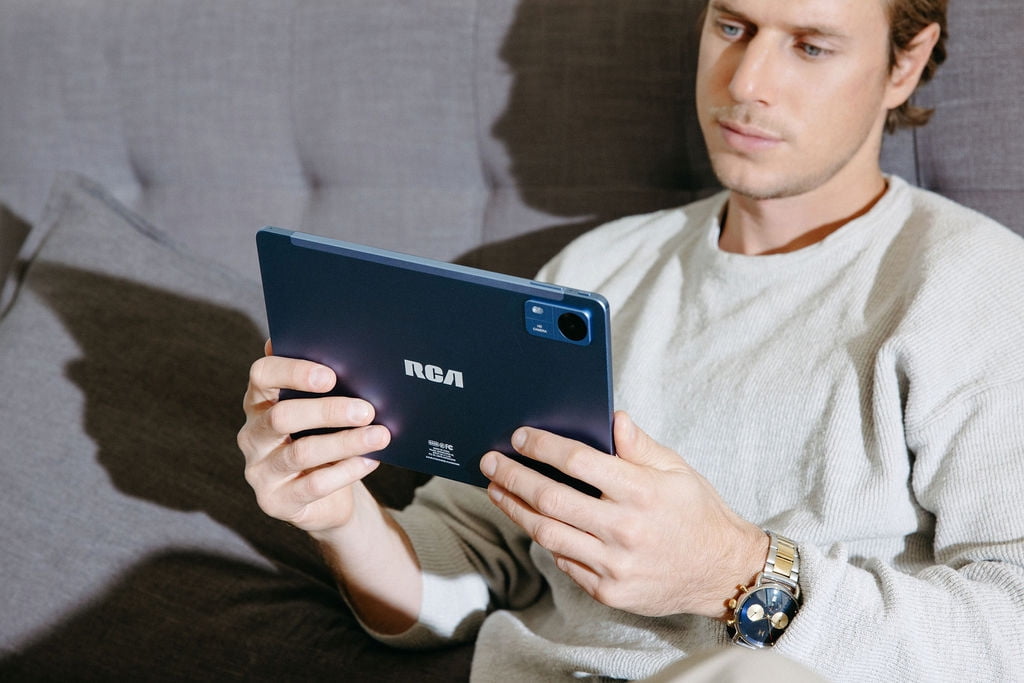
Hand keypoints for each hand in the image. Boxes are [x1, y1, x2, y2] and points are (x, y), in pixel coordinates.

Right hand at [238, 340, 391, 535]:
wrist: (327, 500)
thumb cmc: (325, 442)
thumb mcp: (322, 415)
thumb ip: (327, 389)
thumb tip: (358, 359)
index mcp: (260, 401)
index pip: (262, 375)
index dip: (292, 371)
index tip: (330, 375)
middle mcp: (252, 435)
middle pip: (281, 416)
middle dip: (328, 411)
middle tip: (366, 409)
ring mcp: (260, 471)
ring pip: (301, 453)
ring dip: (345, 442)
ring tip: (379, 435)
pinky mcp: (275, 502)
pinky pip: (313, 485)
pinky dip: (346, 471)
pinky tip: (371, 461)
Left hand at [479, 411, 767, 618]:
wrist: (722, 572)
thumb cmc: (697, 513)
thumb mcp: (676, 469)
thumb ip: (639, 445)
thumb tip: (613, 417)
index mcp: (641, 492)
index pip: (578, 462)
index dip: (543, 446)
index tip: (520, 437)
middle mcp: (625, 529)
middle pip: (551, 499)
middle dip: (514, 477)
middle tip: (491, 463)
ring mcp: (614, 565)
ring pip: (548, 533)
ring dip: (516, 509)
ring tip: (498, 491)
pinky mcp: (608, 591)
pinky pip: (564, 562)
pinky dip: (544, 539)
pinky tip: (531, 520)